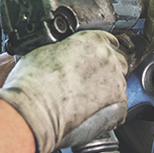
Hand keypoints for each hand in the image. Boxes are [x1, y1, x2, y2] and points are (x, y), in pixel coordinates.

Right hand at [0, 30, 127, 152]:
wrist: (34, 109)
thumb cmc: (33, 81)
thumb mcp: (44, 51)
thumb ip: (63, 50)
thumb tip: (62, 55)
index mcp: (92, 40)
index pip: (108, 41)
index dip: (100, 52)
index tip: (94, 61)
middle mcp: (108, 57)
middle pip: (117, 61)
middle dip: (107, 71)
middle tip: (89, 82)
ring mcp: (116, 80)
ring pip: (119, 83)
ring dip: (108, 90)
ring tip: (86, 100)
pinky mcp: (118, 102)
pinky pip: (120, 105)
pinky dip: (110, 110)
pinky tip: (93, 113)